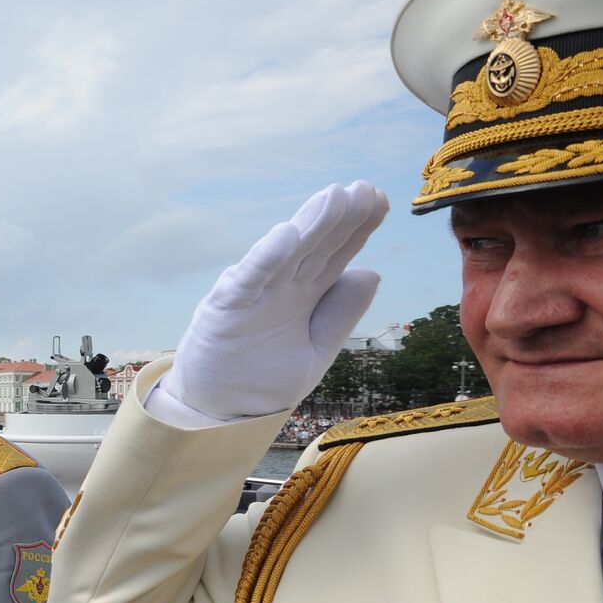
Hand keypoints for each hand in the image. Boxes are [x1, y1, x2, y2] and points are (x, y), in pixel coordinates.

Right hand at [165, 181, 387, 419]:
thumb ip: (340, 315)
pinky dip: (266, 258)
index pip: (337, 254)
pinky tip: (286, 234)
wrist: (220, 412)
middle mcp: (282, 288)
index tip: (381, 200)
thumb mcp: (315, 351)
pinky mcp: (226, 309)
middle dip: (341, 218)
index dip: (358, 228)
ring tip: (335, 197)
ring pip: (286, 254)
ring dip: (310, 225)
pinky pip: (249, 280)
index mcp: (305, 296)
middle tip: (365, 189)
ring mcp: (255, 296)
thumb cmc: (263, 381)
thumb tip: (373, 272)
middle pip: (317, 247)